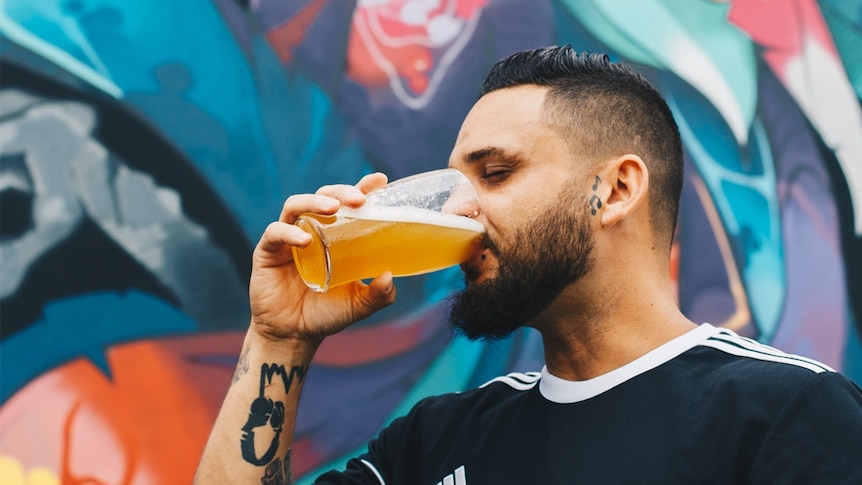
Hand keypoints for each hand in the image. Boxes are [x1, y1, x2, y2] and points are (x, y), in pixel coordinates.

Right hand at [248, 173, 396, 343]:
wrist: (294, 336)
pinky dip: (289, 232)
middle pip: (323, 197)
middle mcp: (311, 230)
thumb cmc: (326, 314)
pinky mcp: (267, 251)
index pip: (348, 203)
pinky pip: (275, 233)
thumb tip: (390, 276)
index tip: (379, 180)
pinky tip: (304, 240)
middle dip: (341, 192)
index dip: (362, 188)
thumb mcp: (358, 304)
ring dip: (314, 202)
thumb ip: (378, 294)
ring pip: (296, 205)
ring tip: (333, 209)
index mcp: (334, 235)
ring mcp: (287, 238)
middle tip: (358, 199)